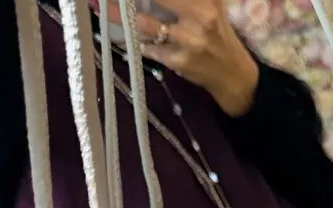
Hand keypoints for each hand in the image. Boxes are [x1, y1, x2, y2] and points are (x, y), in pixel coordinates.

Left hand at [93, 0, 259, 115]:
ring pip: (144, 23)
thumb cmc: (218, 35)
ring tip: (99, 6)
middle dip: (125, 0)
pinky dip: (132, 40)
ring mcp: (187, 42)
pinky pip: (147, 47)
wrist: (234, 75)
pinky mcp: (178, 62)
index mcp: (205, 1)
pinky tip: (122, 34)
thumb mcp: (210, 5)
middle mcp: (199, 17)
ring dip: (118, 14)